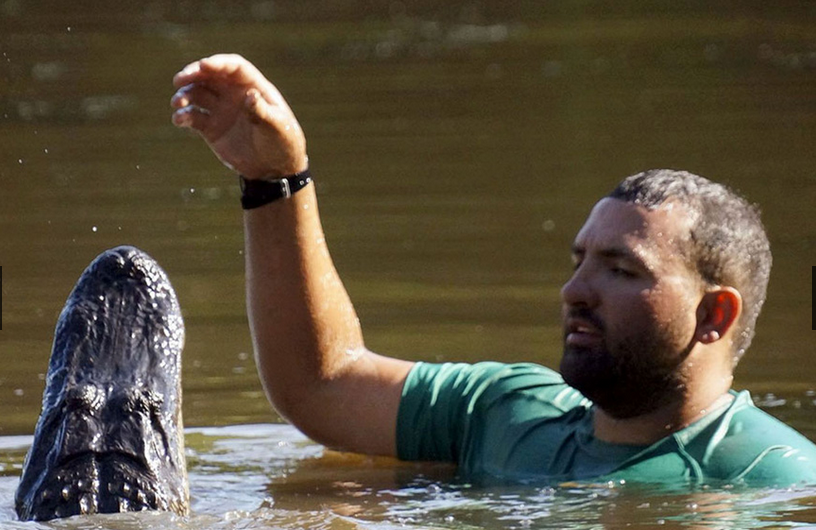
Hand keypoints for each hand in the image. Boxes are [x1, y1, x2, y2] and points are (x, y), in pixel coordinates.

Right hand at [171, 54, 307, 179]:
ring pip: (197, 94)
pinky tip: (179, 119)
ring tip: (178, 103)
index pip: (233, 67)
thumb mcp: (277, 126)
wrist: (274, 168)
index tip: (204, 65)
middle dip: (192, 74)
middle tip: (178, 80)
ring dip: (184, 95)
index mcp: (253, 87)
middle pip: (210, 75)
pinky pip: (192, 117)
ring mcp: (221, 110)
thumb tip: (250, 95)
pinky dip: (183, 116)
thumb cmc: (282, 142)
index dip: (218, 63)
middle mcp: (233, 94)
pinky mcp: (211, 128)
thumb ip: (262, 111)